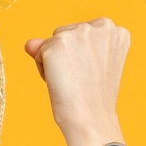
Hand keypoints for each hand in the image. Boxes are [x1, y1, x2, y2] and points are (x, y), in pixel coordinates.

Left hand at [23, 17, 128, 145]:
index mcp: (116, 30)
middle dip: (67, 56)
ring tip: (72, 81)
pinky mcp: (59, 42)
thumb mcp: (86, 65)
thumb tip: (29, 44)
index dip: (83, 57)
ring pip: (51, 42)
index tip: (92, 73)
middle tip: (81, 79)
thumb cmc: (92, 98)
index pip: (84, 34)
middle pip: (66, 33)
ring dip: (54, 62)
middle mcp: (101, 25)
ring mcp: (79, 32)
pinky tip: (60, 82)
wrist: (91, 119)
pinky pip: (38, 53)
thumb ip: (61, 46)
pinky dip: (43, 70)